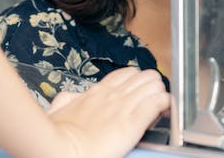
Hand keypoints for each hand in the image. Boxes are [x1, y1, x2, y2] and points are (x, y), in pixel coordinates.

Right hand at [47, 67, 168, 157]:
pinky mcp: (133, 122)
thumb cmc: (59, 135)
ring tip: (159, 108)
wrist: (61, 149)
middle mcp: (113, 95)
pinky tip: (164, 112)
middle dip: (152, 86)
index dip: (137, 82)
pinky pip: (157, 103)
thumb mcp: (59, 108)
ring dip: (160, 94)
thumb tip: (73, 97)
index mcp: (98, 91)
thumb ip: (68, 99)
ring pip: (155, 84)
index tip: (139, 94)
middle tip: (152, 100)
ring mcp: (124, 106)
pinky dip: (164, 105)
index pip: (127, 74)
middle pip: (145, 76)